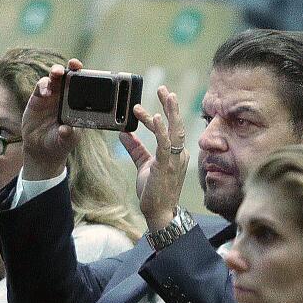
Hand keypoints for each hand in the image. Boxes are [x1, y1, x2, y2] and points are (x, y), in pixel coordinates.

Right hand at [21, 58, 81, 181]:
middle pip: (69, 75)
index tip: (89, 73)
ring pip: (54, 77)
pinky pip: (41, 86)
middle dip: (72, 67)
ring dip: (56, 72)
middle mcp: (65, 96)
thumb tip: (66, 130)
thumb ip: (68, 135)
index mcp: (77, 103)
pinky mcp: (38, 98)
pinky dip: (43, 86)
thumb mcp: (67, 141)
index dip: (86, 75)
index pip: (83, 85)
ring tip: (57, 74)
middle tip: (73, 65)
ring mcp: (51, 95)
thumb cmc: (60, 143)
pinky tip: (45, 92)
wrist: (41, 150)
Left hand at [119, 85, 188, 232]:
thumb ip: (135, 148)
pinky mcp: (166, 166)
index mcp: (175, 154)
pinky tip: (157, 117)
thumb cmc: (154, 192)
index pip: (167, 130)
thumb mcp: (144, 165)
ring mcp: (174, 160)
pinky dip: (161, 130)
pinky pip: (166, 144)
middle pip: (177, 125)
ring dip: (171, 112)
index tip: (143, 106)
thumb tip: (123, 133)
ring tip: (166, 94)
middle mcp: (179, 154)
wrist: (158, 213)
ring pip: (176, 130)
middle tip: (164, 89)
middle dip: (172, 106)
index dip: (156, 116)